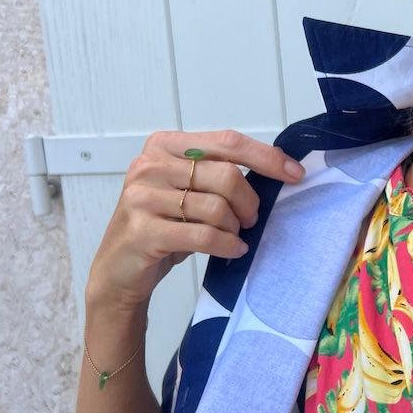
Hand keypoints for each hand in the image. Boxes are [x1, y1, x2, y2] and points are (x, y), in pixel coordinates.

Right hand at [86, 130, 304, 314]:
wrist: (118, 271)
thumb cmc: (163, 225)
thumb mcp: (187, 190)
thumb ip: (218, 173)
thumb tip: (278, 169)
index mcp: (165, 145)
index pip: (228, 142)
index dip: (266, 157)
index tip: (295, 173)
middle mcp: (149, 165)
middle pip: (226, 175)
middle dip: (249, 201)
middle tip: (251, 219)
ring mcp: (141, 197)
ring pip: (216, 207)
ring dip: (234, 226)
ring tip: (233, 235)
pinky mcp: (141, 230)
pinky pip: (202, 235)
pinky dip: (226, 244)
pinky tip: (232, 249)